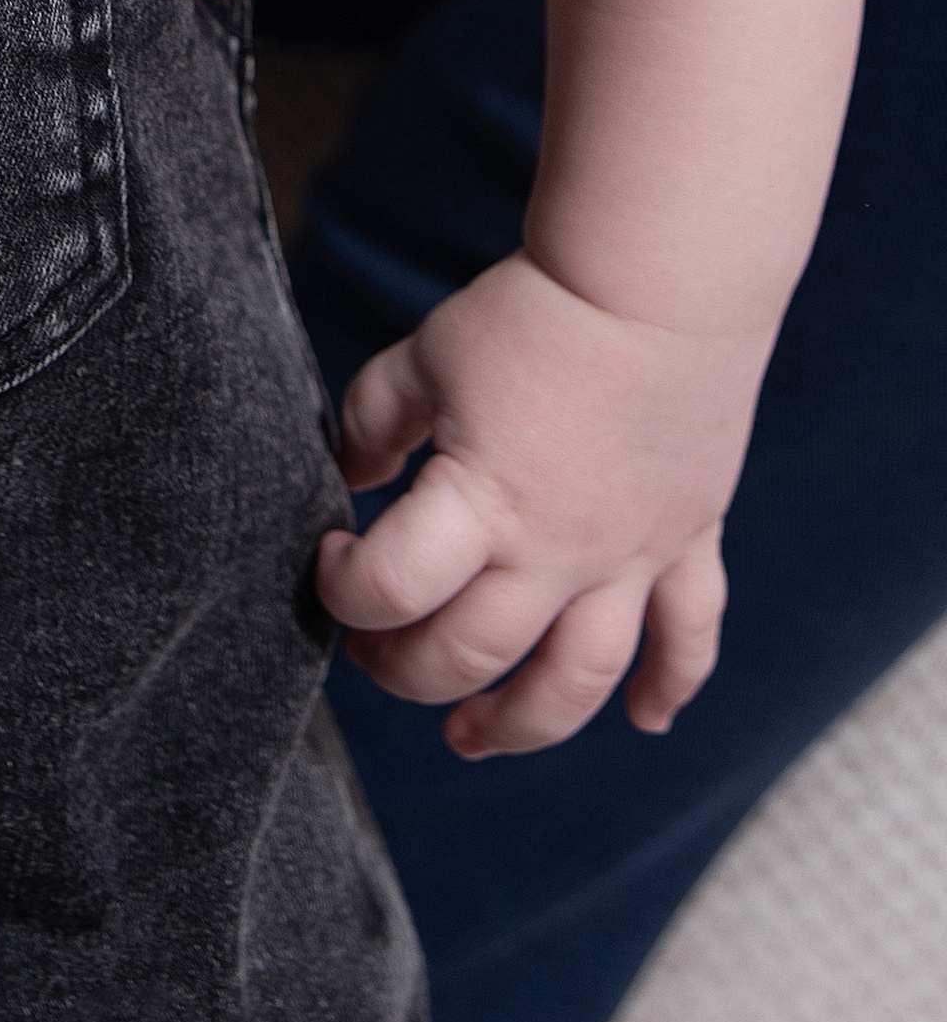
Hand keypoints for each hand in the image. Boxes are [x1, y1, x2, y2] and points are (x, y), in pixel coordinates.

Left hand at [316, 249, 769, 756]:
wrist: (657, 282)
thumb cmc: (533, 314)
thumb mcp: (424, 357)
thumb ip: (373, 424)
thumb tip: (348, 479)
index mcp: (481, 503)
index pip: (393, 588)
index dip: (344, 590)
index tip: (332, 559)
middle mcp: (555, 552)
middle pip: (470, 655)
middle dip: (406, 670)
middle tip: (375, 655)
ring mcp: (629, 558)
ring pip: (575, 680)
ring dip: (521, 724)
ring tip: (471, 738)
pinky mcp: (685, 542)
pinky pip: (689, 635)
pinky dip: (673, 686)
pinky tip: (648, 722)